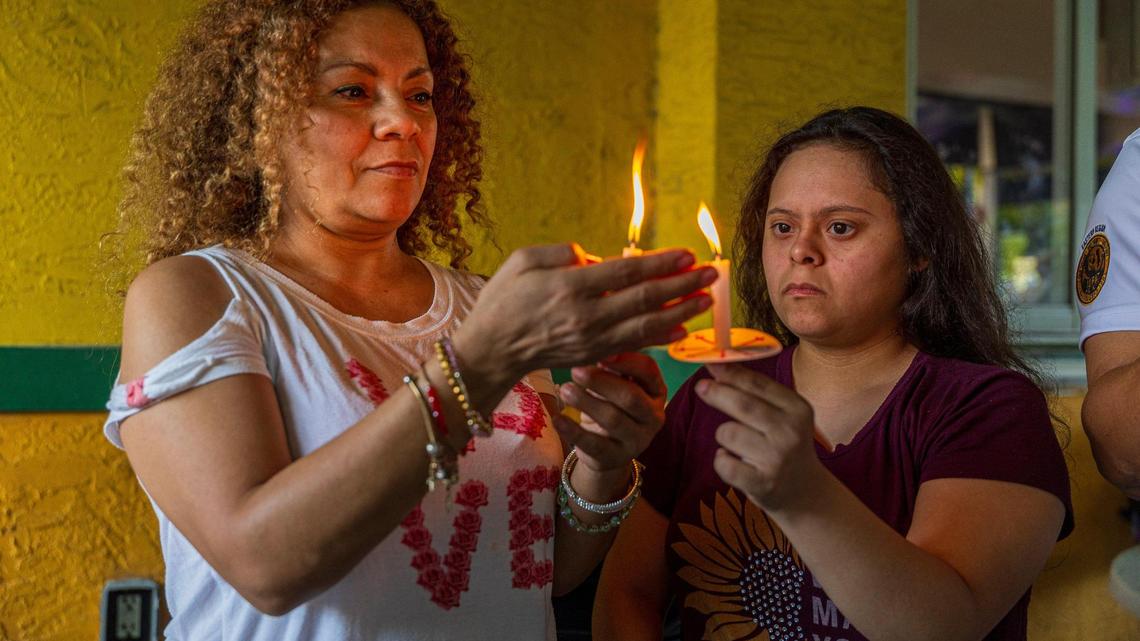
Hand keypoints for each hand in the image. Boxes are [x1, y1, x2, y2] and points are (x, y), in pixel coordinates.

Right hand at [455, 244, 714, 385]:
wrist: (490, 351)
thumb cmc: (502, 300)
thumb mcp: (521, 261)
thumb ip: (559, 252)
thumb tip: (593, 257)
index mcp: (570, 286)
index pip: (627, 271)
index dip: (661, 263)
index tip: (686, 254)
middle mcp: (587, 316)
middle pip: (646, 298)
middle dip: (683, 285)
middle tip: (712, 273)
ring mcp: (592, 340)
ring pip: (647, 325)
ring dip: (681, 312)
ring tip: (707, 299)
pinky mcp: (593, 356)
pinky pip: (634, 346)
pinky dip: (660, 338)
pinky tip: (681, 329)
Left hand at [553, 352, 666, 472]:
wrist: (607, 449)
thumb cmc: (611, 405)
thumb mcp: (617, 384)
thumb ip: (610, 366)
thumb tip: (590, 344)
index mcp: (656, 391)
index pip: (648, 370)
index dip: (626, 360)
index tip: (601, 353)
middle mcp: (653, 416)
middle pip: (631, 397)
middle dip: (601, 382)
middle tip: (575, 370)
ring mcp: (637, 440)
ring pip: (613, 420)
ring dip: (586, 402)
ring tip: (565, 389)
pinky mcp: (615, 457)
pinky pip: (594, 444)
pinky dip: (574, 430)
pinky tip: (557, 418)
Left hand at [695, 363, 825, 511]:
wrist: (806, 493)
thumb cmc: (785, 446)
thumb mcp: (784, 416)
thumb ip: (757, 393)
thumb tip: (718, 366)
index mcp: (798, 409)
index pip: (759, 385)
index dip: (731, 372)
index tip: (710, 362)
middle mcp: (791, 432)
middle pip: (743, 405)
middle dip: (717, 393)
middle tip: (701, 388)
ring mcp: (777, 459)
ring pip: (728, 433)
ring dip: (724, 436)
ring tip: (737, 444)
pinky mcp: (763, 483)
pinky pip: (724, 463)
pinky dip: (722, 461)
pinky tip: (734, 462)